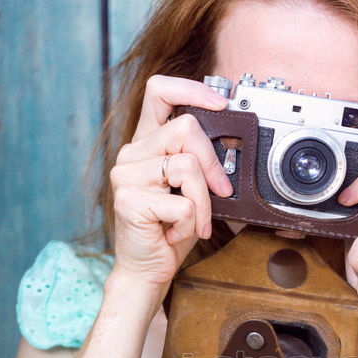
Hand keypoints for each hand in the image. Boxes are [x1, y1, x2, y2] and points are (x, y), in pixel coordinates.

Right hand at [108, 75, 232, 295]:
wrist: (147, 269)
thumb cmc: (170, 230)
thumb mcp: (192, 191)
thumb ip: (201, 164)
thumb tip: (232, 149)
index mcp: (146, 144)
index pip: (158, 91)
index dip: (191, 88)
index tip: (220, 104)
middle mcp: (131, 153)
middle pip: (186, 128)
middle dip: (213, 164)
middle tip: (219, 193)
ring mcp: (126, 175)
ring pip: (188, 166)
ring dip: (203, 201)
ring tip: (193, 221)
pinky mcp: (129, 200)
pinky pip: (183, 202)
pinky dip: (191, 223)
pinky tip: (175, 232)